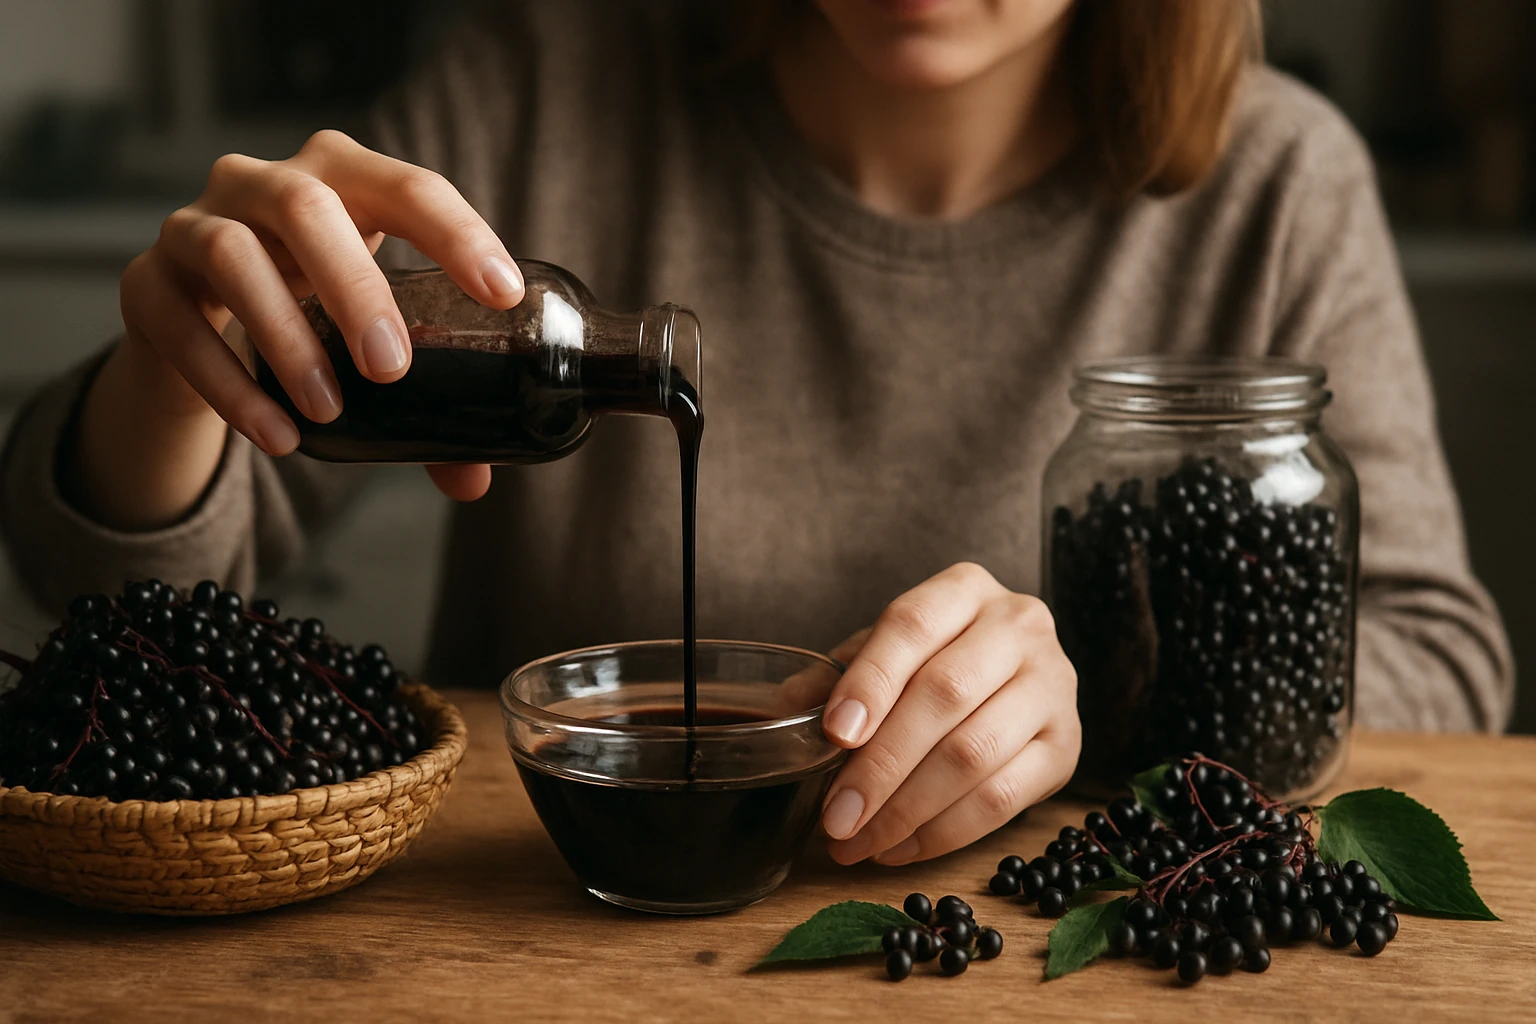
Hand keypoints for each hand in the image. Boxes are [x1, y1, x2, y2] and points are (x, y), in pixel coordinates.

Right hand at [118, 129, 520, 500]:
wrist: (194, 328)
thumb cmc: (308, 311)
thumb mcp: (367, 337)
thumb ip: (425, 402)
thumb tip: (473, 478)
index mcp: (341, 178)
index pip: (406, 185)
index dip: (457, 233)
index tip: (501, 293)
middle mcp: (261, 183)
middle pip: (305, 205)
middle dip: (354, 285)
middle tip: (390, 367)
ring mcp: (193, 226)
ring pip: (232, 255)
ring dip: (286, 336)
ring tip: (330, 410)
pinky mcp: (145, 283)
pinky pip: (179, 325)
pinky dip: (230, 386)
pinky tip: (277, 435)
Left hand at [817, 562, 1080, 864]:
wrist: (1015, 682)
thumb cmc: (934, 663)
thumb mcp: (882, 655)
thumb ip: (834, 679)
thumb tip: (783, 716)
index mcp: (965, 589)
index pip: (913, 626)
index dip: (871, 681)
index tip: (835, 734)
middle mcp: (1020, 625)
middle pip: (945, 694)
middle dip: (881, 765)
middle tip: (836, 817)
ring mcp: (1053, 685)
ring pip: (974, 753)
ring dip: (907, 809)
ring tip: (858, 841)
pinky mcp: (1067, 745)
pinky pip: (1004, 798)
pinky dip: (943, 832)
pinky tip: (899, 847)